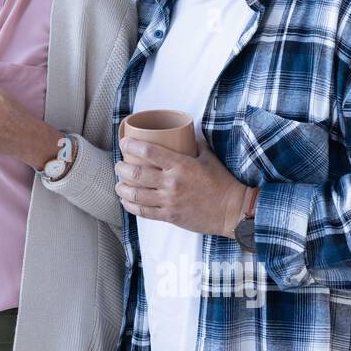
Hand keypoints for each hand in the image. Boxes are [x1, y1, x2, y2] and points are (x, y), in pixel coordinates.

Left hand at [114, 134, 248, 237]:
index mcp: (181, 165)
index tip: (124, 142)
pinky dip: (130, 206)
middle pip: (136, 174)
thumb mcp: (208, 157)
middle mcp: (172, 183)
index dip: (132, 145)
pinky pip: (143, 212)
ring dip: (122, 188)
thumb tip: (183, 133)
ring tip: (118, 184)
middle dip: (121, 168)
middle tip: (119, 165)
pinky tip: (126, 200)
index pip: (149, 152)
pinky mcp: (169, 216)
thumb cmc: (222, 182)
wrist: (232, 210)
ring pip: (135, 195)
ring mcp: (169, 201)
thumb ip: (194, 144)